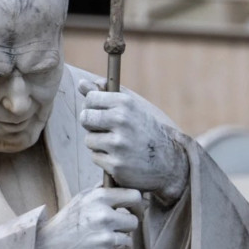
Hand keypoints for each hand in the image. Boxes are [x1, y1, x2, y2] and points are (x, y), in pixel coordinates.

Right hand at [34, 186, 141, 248]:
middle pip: (134, 222)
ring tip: (96, 245)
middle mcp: (103, 216)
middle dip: (124, 229)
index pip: (135, 196)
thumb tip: (124, 185)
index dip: (139, 205)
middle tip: (108, 232)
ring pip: (128, 242)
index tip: (136, 212)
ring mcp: (105, 239)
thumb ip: (101, 191)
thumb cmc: (64, 226)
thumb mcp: (79, 200)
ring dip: (117, 246)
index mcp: (98, 198)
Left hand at [78, 80, 189, 203]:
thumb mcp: (131, 107)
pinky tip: (120, 157)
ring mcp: (119, 144)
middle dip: (91, 125)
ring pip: (89, 140)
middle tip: (104, 129)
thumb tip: (81, 84)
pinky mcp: (116, 164)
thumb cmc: (144, 130)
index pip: (91, 98)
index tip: (100, 112)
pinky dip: (104, 158)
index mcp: (126, 103)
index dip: (92, 107)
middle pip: (85, 118)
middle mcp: (122, 121)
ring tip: (116, 145)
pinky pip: (95, 157)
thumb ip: (106, 93)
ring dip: (98, 144)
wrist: (167, 161)